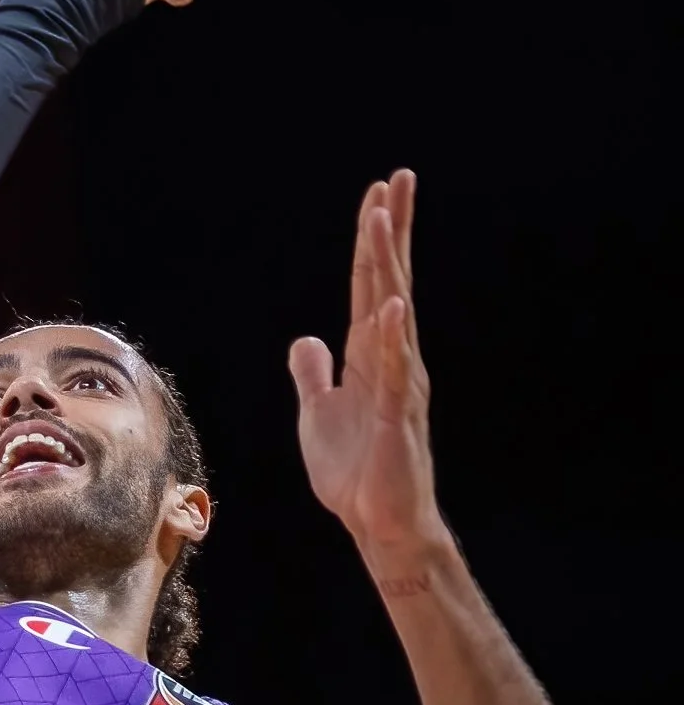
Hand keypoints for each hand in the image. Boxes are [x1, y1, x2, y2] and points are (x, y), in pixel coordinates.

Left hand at [289, 170, 444, 556]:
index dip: (372, 239)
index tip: (378, 194)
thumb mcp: (318, 412)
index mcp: (368, 354)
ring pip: (392, 311)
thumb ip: (315, 373)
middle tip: (397, 179)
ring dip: (387, 264)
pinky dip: (393, 335)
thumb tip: (307, 340)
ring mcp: (397, 383)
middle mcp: (389, 358)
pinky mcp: (396, 416)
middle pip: (388, 281)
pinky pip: (394, 369)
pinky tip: (393, 304)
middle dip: (390, 230)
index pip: (370, 283)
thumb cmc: (355, 472)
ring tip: (384, 218)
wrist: (378, 525)